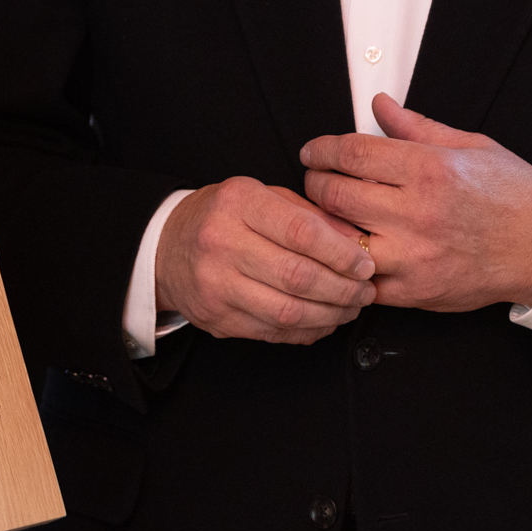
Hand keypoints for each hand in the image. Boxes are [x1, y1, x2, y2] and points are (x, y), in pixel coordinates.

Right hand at [154, 177, 374, 343]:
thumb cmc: (223, 218)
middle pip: (298, 276)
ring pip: (288, 311)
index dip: (342, 254)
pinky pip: (274, 332)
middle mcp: (221, 243)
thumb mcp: (264, 197)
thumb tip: (358, 241)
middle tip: (365, 291)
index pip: (302, 232)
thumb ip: (312, 215)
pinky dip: (308, 330)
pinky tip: (324, 320)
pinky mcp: (217, 318)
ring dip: (331, 314)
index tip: (365, 264)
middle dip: (344, 289)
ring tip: (351, 307)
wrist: (166, 247)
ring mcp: (216, 285)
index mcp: (237, 204)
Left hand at [299, 93, 531, 313]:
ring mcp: (415, 256)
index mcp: (429, 170)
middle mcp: (417, 213)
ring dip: (325, 227)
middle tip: (316, 179)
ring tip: (326, 216)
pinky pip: (362, 282)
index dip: (322, 150)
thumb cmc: (513, 195)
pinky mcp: (416, 290)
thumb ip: (415, 127)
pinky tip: (350, 252)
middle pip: (335, 195)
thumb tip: (379, 105)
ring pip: (340, 240)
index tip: (313, 151)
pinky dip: (349, 267)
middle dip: (315, 183)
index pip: (351, 154)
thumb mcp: (469, 146)